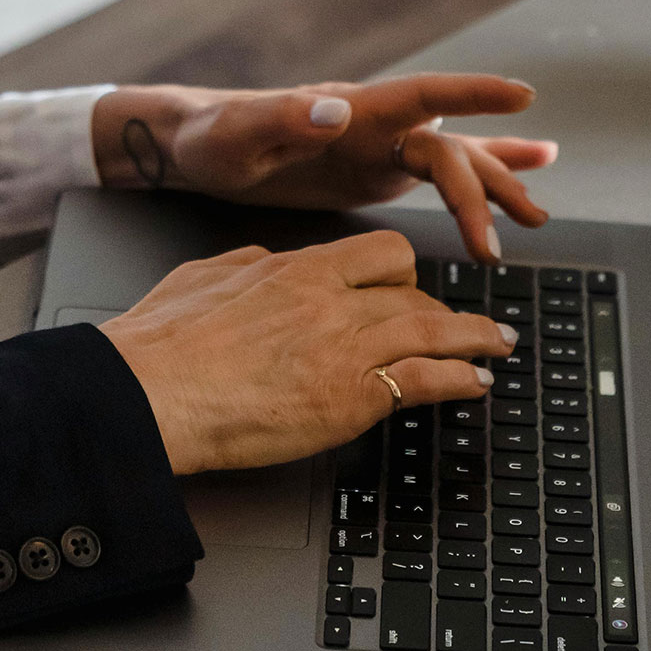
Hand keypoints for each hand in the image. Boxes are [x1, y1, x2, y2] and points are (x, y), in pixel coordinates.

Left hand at [93, 76, 556, 261]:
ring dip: (495, 184)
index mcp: (347, 109)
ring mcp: (377, 146)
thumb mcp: (233, 136)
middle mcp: (372, 123)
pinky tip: (521, 176)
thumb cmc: (206, 138)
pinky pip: (436, 177)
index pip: (420, 96)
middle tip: (508, 233)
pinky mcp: (372, 170)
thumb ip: (282, 119)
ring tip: (539, 213)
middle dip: (483, 187)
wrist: (190, 148)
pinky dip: (479, 178)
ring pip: (452, 162)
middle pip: (446, 147)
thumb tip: (338, 106)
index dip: (471, 93)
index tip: (522, 97)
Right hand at [97, 229, 517, 473]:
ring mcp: (345, 347)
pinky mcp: (351, 397)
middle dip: (441, 306)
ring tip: (497, 344)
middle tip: (463, 321)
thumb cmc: (164, 340)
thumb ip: (248, 265)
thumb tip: (266, 261)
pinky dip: (460, 379)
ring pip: (432, 329)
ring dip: (474, 338)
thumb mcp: (207, 276)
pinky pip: (425, 379)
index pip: (376, 252)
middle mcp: (331, 299)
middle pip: (412, 288)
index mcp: (297, 266)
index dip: (402, 273)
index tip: (412, 286)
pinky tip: (477, 384)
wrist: (152, 388)